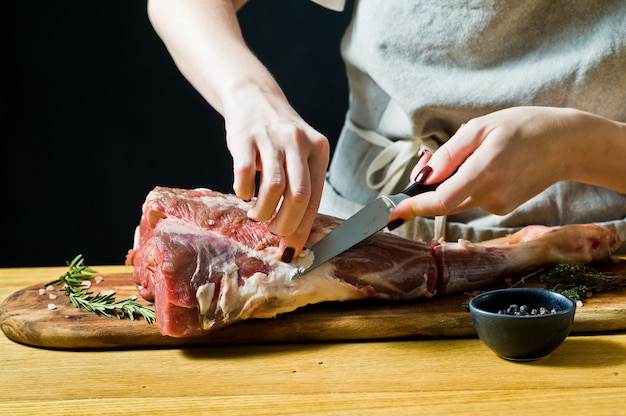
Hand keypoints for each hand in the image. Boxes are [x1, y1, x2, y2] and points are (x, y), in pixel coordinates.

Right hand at [223, 84, 329, 260]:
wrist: (253, 97)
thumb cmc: (278, 137)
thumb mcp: (300, 153)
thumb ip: (301, 186)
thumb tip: (294, 233)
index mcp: (318, 150)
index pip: (314, 198)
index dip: (302, 229)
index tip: (291, 249)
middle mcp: (299, 142)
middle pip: (299, 196)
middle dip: (285, 224)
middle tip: (273, 231)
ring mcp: (272, 139)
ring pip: (273, 188)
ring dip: (263, 211)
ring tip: (257, 214)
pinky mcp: (245, 137)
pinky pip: (245, 174)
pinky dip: (243, 191)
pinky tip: (244, 193)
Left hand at [390, 106, 594, 221]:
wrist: (567, 144)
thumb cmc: (524, 127)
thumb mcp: (482, 127)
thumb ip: (449, 154)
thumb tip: (423, 177)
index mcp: (484, 172)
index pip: (440, 201)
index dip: (413, 207)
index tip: (392, 212)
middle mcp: (492, 196)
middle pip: (444, 200)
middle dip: (428, 186)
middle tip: (428, 159)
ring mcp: (499, 206)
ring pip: (458, 199)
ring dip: (449, 182)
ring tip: (467, 153)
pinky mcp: (503, 208)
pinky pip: (473, 198)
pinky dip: (467, 185)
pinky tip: (484, 165)